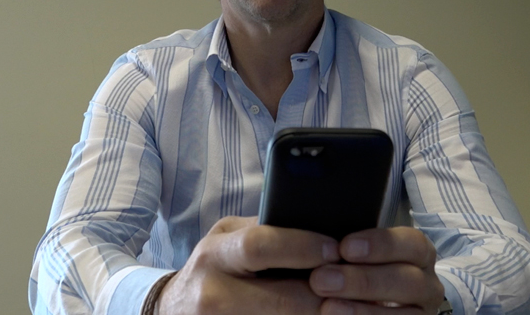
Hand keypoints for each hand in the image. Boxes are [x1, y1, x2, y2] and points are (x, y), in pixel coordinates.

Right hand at [155, 216, 340, 314]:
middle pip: (281, 299)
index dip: (302, 247)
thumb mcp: (226, 239)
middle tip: (355, 287)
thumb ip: (263, 230)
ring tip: (345, 306)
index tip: (335, 249)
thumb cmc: (211, 268)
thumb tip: (317, 223)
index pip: (261, 246)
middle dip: (323, 295)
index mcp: (214, 255)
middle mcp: (211, 294)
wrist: (174, 310)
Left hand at [308, 227, 444, 314]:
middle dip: (364, 280)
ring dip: (363, 310)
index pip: (412, 243)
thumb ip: (348, 249)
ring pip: (405, 313)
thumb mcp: (359, 255)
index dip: (381, 244)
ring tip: (327, 306)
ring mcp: (421, 311)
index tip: (344, 247)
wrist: (361, 299)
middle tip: (322, 279)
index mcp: (418, 254)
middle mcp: (426, 283)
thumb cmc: (358, 269)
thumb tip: (325, 245)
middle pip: (407, 280)